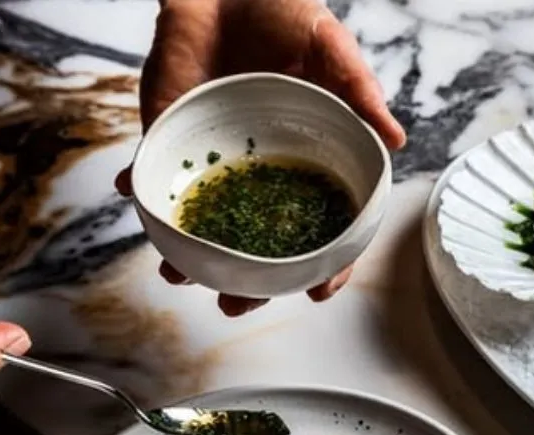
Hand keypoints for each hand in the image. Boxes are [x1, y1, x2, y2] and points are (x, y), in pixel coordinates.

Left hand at [117, 0, 405, 316]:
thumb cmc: (287, 13)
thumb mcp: (333, 50)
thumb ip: (361, 93)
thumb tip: (396, 142)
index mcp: (306, 160)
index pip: (319, 226)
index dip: (323, 263)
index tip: (316, 291)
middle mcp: (261, 169)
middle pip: (257, 240)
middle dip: (245, 282)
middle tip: (234, 305)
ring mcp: (216, 156)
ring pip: (205, 220)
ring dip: (188, 254)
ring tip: (178, 275)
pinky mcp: (172, 131)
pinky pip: (155, 170)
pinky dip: (142, 188)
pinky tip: (137, 201)